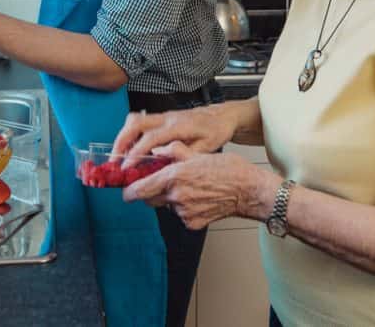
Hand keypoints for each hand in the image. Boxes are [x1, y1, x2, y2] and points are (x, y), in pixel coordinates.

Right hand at [112, 104, 236, 161]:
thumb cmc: (215, 131)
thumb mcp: (206, 148)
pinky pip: (140, 122)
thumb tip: (166, 167)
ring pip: (134, 120)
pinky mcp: (161, 117)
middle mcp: (167, 118)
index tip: (126, 166)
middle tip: (114, 161)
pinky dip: (130, 134)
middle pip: (135, 123)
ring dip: (123, 137)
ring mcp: (163, 116)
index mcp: (178, 126)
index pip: (151, 138)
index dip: (136, 152)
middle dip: (121, 142)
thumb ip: (185, 156)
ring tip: (118, 156)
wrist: (222, 116)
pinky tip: (130, 149)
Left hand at [122, 143, 275, 229]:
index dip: (129, 191)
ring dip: (171, 199)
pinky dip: (185, 208)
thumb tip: (157, 151)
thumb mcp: (199, 153)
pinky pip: (181, 216)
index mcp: (175, 176)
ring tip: (191, 188)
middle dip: (152, 192)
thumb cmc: (228, 170)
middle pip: (151, 198)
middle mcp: (176, 196)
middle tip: (164, 183)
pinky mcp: (192, 223)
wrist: (248, 190)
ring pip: (167, 206)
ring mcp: (184, 212)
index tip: (125, 191)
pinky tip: (199, 199)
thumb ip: (174, 151)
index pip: (141, 188)